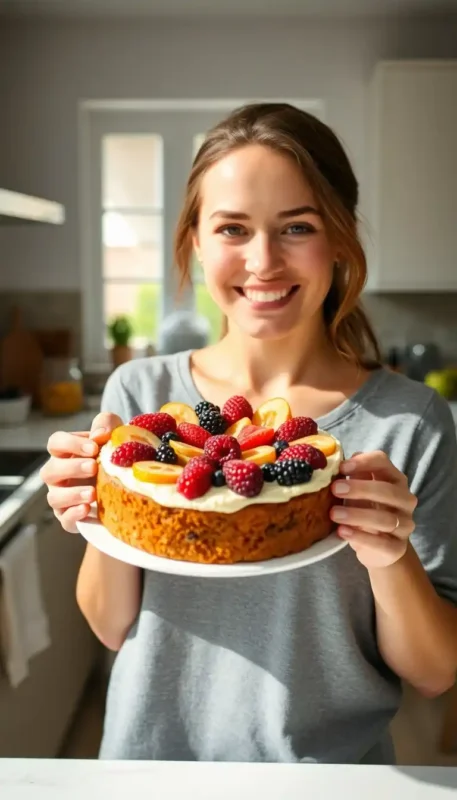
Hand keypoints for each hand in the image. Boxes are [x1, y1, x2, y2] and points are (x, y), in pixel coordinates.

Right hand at [40, 412, 121, 532]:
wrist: (126, 486)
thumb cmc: (114, 455)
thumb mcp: (114, 433)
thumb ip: (106, 424)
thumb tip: (101, 434)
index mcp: (65, 452)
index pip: (55, 443)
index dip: (71, 444)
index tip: (94, 448)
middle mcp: (58, 475)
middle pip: (51, 470)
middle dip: (72, 468)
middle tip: (93, 467)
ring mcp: (62, 497)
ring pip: (54, 497)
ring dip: (72, 494)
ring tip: (93, 493)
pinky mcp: (70, 517)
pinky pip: (64, 519)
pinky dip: (74, 515)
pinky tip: (88, 509)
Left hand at [329, 451, 417, 568]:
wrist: (380, 548)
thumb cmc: (367, 511)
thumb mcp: (359, 492)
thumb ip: (353, 476)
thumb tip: (335, 461)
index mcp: (394, 479)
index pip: (383, 462)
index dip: (363, 462)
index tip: (341, 467)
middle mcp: (405, 500)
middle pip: (388, 490)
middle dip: (360, 488)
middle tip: (335, 490)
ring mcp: (405, 524)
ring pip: (386, 518)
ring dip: (357, 515)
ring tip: (334, 514)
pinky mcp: (398, 547)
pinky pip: (383, 543)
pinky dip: (361, 537)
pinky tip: (342, 532)